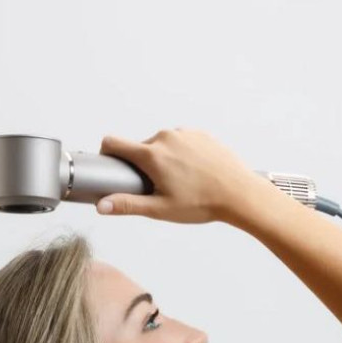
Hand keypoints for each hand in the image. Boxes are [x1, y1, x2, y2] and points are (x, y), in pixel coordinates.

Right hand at [96, 127, 271, 223]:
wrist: (239, 193)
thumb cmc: (203, 203)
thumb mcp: (160, 209)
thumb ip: (128, 205)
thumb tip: (102, 206)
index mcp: (152, 154)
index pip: (114, 142)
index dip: (107, 154)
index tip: (111, 166)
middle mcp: (166, 137)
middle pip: (140, 147)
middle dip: (143, 165)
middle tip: (158, 187)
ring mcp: (184, 134)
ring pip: (162, 144)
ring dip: (163, 159)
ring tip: (180, 182)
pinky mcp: (200, 134)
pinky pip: (181, 142)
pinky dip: (182, 154)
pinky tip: (194, 172)